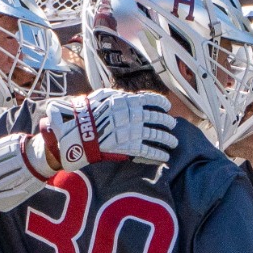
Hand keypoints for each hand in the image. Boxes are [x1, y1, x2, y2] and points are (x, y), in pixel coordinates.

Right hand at [40, 91, 175, 169]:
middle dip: (168, 122)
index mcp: (129, 101)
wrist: (78, 130)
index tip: (167, 107)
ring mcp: (134, 132)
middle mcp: (135, 115)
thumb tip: (126, 96)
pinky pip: (149, 151)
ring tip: (174, 142)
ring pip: (157, 135)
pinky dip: (159, 154)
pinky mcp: (130, 147)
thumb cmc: (87, 112)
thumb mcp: (103, 96)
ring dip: (168, 139)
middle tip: (173, 125)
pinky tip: (165, 156)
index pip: (152, 100)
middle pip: (158, 119)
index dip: (161, 103)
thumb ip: (117, 96)